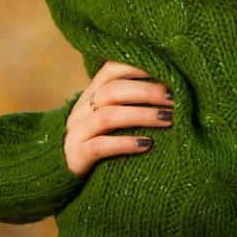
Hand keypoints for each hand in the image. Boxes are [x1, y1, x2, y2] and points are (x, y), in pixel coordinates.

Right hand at [63, 61, 172, 178]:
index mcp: (91, 93)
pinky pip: (101, 146)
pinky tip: (147, 144)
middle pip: (113, 91)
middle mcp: (82, 109)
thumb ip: (129, 101)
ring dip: (142, 115)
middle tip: (174, 98)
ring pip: (108, 116)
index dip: (137, 67)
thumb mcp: (110, 115)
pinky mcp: (77, 155)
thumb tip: (171, 90)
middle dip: (147, 92)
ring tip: (168, 119)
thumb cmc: (100, 138)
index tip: (167, 70)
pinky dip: (125, 143)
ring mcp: (77, 131)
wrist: (63, 169)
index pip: (111, 70)